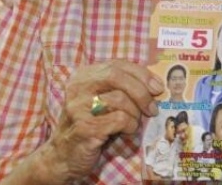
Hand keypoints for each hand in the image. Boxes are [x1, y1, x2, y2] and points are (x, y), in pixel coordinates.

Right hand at [38, 61, 163, 182]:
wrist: (63, 157)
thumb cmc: (91, 125)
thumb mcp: (102, 100)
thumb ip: (121, 87)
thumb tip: (155, 84)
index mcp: (83, 76)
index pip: (117, 65)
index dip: (142, 74)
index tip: (158, 87)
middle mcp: (77, 88)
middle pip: (117, 76)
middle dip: (141, 91)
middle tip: (152, 108)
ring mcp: (78, 107)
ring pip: (120, 99)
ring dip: (135, 113)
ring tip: (134, 123)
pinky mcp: (84, 127)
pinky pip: (119, 119)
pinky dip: (130, 126)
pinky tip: (126, 132)